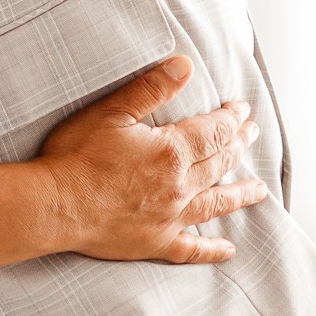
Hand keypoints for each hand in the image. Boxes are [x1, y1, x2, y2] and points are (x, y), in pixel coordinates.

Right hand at [32, 55, 268, 264]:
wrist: (55, 205)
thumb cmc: (77, 156)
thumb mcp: (112, 111)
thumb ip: (151, 88)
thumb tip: (185, 65)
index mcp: (171, 152)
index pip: (213, 131)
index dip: (230, 118)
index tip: (242, 110)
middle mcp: (179, 186)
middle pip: (219, 163)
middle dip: (238, 146)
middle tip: (252, 135)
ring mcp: (170, 217)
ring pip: (215, 204)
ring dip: (239, 195)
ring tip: (259, 189)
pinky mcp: (155, 242)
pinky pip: (192, 248)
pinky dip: (212, 249)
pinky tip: (228, 250)